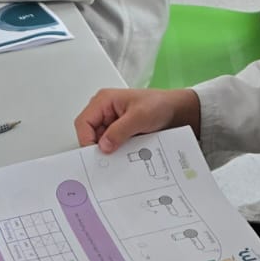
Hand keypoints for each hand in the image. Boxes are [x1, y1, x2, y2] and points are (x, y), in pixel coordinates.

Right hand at [74, 87, 199, 150]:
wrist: (176, 111)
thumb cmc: (159, 105)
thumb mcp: (139, 117)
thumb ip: (119, 131)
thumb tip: (103, 146)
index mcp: (103, 100)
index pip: (83, 122)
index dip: (86, 139)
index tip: (96, 154)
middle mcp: (104, 111)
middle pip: (89, 133)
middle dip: (97, 147)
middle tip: (107, 160)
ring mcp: (111, 122)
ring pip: (99, 142)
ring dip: (107, 150)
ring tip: (119, 157)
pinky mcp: (118, 132)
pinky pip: (110, 145)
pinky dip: (115, 152)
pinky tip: (124, 156)